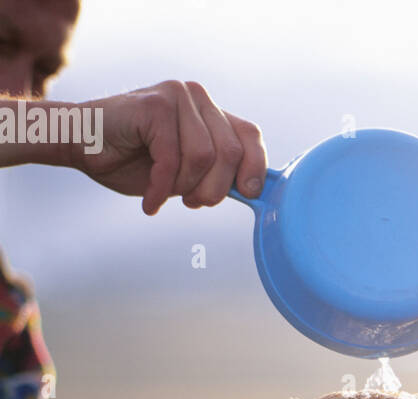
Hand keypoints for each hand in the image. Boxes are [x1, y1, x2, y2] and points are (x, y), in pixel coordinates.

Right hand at [70, 82, 265, 213]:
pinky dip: (162, 188)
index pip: (250, 136)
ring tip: (164, 193)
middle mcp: (197, 97)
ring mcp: (176, 96)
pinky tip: (151, 199)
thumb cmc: (134, 162)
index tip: (247, 194)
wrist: (83, 146)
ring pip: (204, 157)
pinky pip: (174, 158)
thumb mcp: (188, 173)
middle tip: (192, 202)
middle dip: (214, 190)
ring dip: (184, 187)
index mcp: (210, 112)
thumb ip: (219, 174)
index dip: (255, 169)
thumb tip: (253, 191)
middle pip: (230, 153)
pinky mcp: (155, 106)